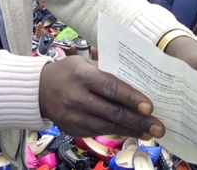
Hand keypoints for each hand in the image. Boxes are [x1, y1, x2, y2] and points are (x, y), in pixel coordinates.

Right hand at [39, 56, 164, 138]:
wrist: (38, 90)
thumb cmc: (67, 72)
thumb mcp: (84, 62)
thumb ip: (107, 70)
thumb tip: (136, 80)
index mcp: (83, 75)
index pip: (111, 88)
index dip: (131, 98)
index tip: (149, 107)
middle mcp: (77, 97)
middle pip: (112, 112)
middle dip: (138, 121)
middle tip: (159, 127)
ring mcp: (73, 116)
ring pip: (108, 126)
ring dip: (131, 130)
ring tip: (150, 133)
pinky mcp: (72, 129)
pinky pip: (98, 132)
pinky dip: (116, 133)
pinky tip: (131, 132)